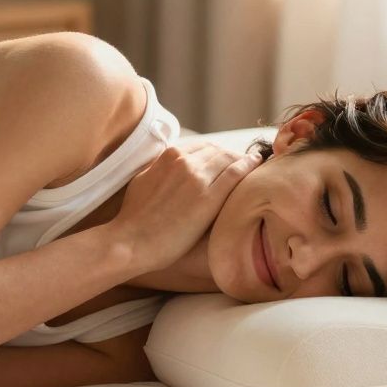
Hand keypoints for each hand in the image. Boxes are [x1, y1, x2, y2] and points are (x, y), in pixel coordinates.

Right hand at [109, 142, 262, 272]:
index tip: (226, 160)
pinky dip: (248, 166)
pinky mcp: (208, 198)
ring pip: (229, 159)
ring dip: (242, 160)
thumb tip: (169, 167)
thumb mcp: (143, 180)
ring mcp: (197, 178)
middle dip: (232, 156)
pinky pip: (235, 174)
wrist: (130, 241)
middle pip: (218, 151)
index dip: (218, 153)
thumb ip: (160, 169)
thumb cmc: (133, 217)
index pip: (203, 146)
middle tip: (245, 164)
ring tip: (253, 166)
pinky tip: (256, 166)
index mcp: (169, 155)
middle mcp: (184, 161)